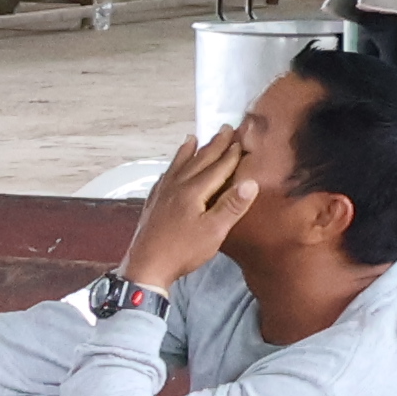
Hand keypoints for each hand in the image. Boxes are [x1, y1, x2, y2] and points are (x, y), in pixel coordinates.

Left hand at [123, 126, 261, 291]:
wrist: (146, 266)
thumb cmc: (183, 251)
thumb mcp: (214, 231)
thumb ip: (231, 206)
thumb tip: (250, 183)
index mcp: (193, 191)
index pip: (217, 167)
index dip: (231, 154)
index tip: (242, 139)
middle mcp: (175, 187)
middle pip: (198, 161)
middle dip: (213, 145)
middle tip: (225, 129)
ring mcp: (161, 195)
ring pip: (178, 166)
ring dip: (188, 151)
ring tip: (193, 138)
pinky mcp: (152, 204)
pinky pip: (164, 178)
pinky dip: (171, 168)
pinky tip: (170, 170)